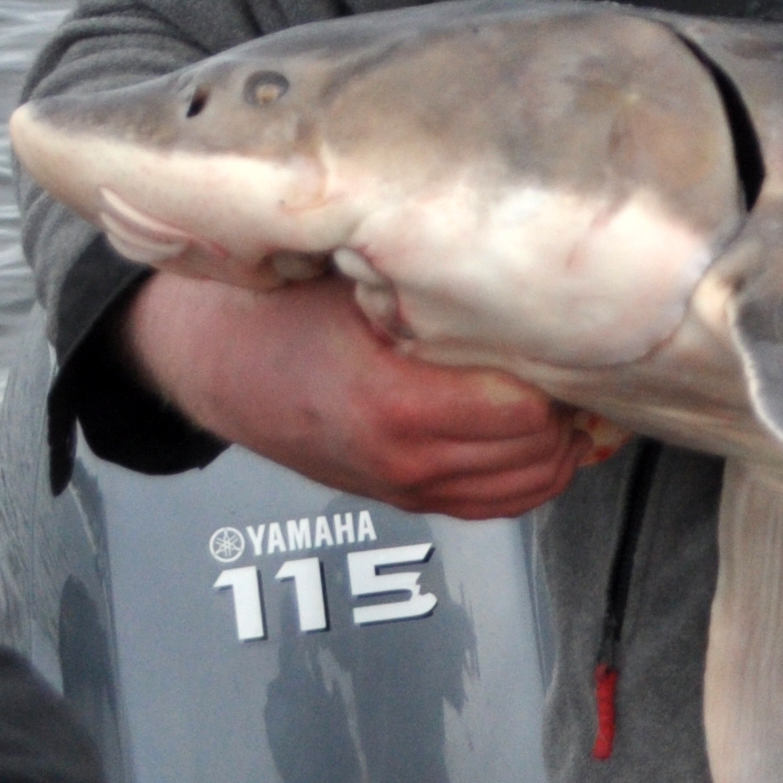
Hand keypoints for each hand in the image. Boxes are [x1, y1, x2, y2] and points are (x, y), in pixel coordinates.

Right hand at [118, 270, 597, 519]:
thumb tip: (530, 278)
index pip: (527, 410)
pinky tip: (537, 432)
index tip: (562, 335)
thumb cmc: (283, 311)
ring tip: (556, 392)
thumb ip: (441, 289)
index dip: (557, 369)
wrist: (215, 361)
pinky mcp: (406, 498)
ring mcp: (405, 485)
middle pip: (540, 451)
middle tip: (567, 360)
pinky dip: (532, 473)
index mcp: (396, 400)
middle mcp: (404, 456)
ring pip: (531, 485)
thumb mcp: (361, 281)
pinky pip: (498, 504)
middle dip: (567, 406)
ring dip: (559, 442)